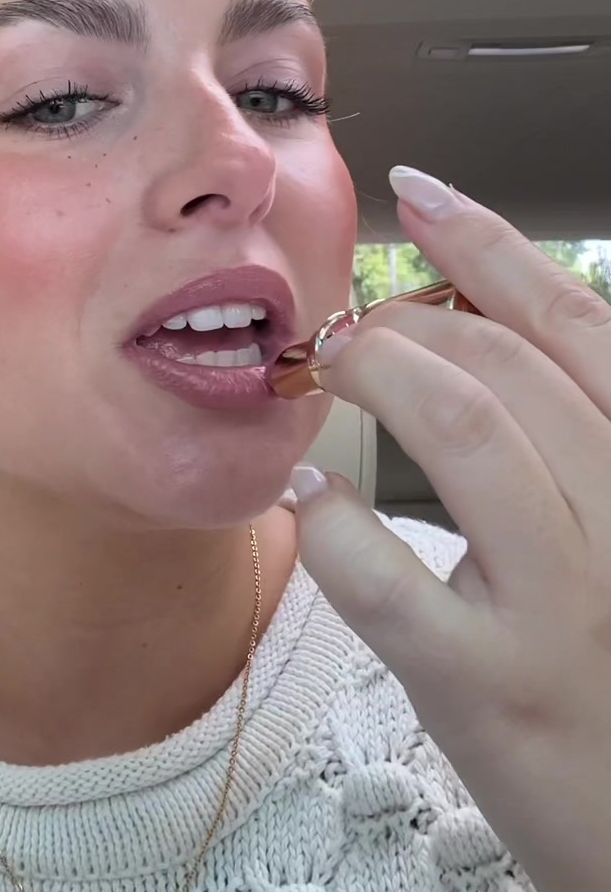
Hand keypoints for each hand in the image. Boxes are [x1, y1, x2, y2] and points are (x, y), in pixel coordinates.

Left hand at [290, 167, 610, 891]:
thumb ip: (585, 448)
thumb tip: (488, 340)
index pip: (583, 326)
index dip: (494, 245)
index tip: (422, 195)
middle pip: (511, 364)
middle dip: (409, 321)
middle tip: (352, 331)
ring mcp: (568, 612)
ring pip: (467, 430)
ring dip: (375, 379)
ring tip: (327, 376)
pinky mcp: (493, 695)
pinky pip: (390, 579)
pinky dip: (332, 522)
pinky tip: (307, 498)